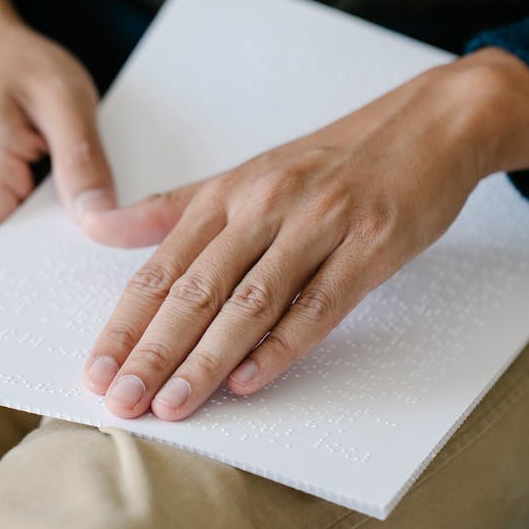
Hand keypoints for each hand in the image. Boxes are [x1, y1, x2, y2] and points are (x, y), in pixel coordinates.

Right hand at [0, 0, 114, 248]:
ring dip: (69, 231)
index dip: (62, 272)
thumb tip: (101, 217)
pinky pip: (31, 224)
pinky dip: (60, 215)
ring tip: (102, 208)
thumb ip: (81, 159)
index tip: (106, 263)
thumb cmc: (14, 62)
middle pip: (28, 260)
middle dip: (75, 249)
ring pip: (33, 242)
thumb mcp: (62, 98)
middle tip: (119, 232)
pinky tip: (85, 199)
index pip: (14, 266)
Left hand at [82, 47, 528, 420]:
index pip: (161, 268)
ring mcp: (320, 224)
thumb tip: (101, 227)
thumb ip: (175, 207)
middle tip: (121, 401)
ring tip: (172, 404)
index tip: (96, 371)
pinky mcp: (371, 246)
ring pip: (251, 302)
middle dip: (153, 351)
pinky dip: (283, 346)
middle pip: (196, 288)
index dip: (125, 324)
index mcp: (229, 193)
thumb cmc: (336, 158)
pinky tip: (249, 380)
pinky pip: (320, 304)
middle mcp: (265, 205)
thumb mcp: (250, 173)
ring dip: (206, 358)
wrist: (432, 124)